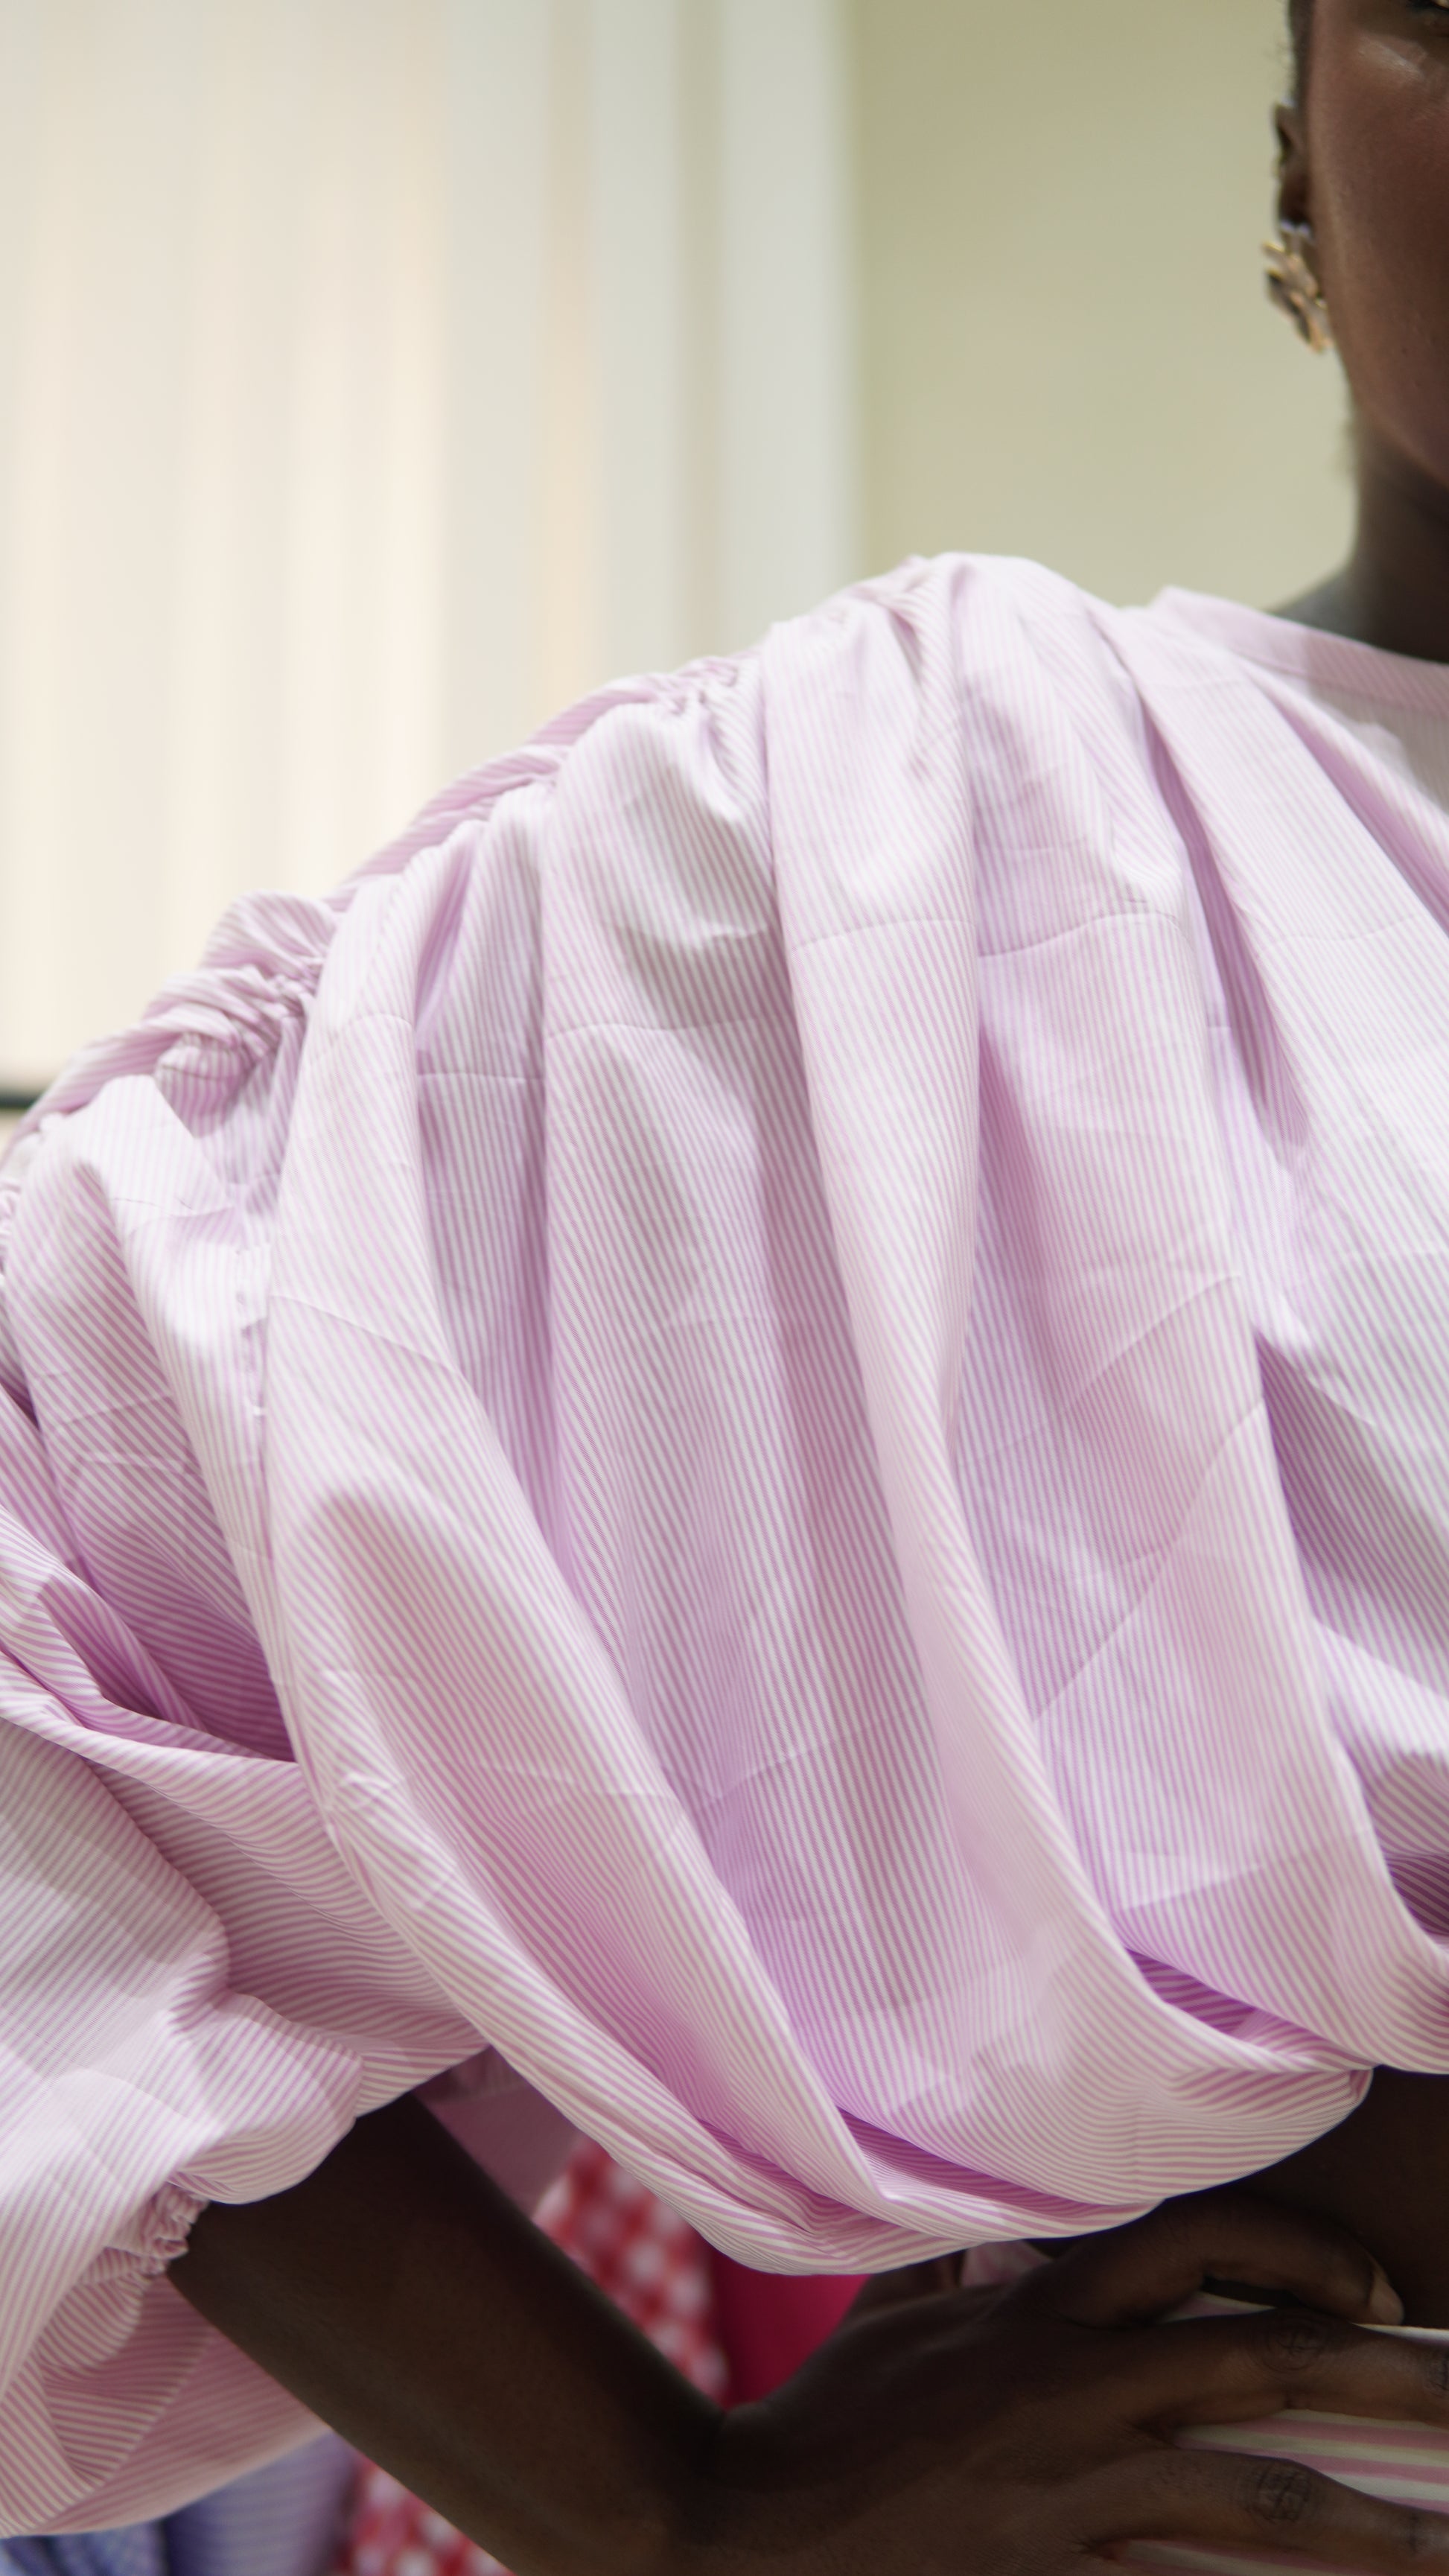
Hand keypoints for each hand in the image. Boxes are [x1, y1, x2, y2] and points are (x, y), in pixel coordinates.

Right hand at [687, 2190, 1448, 2574]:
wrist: (740, 2537)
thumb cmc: (820, 2427)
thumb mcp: (885, 2318)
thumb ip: (948, 2263)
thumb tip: (977, 2215)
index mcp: (1040, 2315)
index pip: (1198, 2248)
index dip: (1301, 2258)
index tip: (1376, 2293)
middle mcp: (1072, 2392)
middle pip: (1259, 2364)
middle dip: (1385, 2383)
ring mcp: (1069, 2499)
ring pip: (1251, 2500)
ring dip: (1368, 2525)